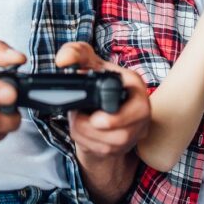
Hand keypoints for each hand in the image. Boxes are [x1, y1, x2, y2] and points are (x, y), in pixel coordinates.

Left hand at [54, 42, 149, 161]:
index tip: (93, 111)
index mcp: (135, 85)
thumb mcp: (87, 62)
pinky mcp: (124, 146)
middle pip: (122, 132)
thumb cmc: (97, 80)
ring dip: (86, 133)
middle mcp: (141, 110)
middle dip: (93, 126)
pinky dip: (86, 141)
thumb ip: (75, 53)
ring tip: (78, 119)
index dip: (111, 111)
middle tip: (80, 116)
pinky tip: (83, 130)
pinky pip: (102, 150)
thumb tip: (62, 61)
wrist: (100, 105)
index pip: (135, 106)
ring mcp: (135, 131)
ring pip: (110, 143)